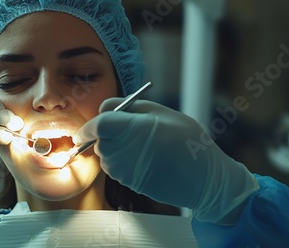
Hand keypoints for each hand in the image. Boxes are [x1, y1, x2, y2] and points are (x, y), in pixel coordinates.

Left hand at [74, 99, 258, 223]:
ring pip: (105, 154)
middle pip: (99, 139)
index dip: (88, 126)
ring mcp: (123, 169)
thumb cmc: (187, 142)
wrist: (204, 179)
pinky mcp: (126, 182)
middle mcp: (122, 150)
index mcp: (131, 128)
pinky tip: (144, 159)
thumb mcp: (163, 113)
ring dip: (115, 148)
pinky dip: (121, 161)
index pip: (97, 125)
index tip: (84, 129)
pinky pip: (114, 167)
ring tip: (144, 146)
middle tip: (129, 131)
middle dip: (106, 134)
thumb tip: (105, 108)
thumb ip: (130, 106)